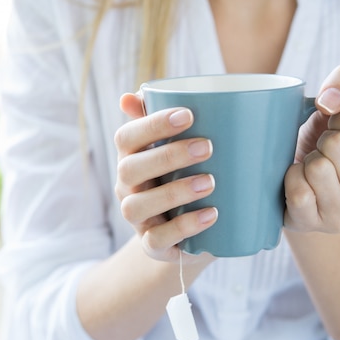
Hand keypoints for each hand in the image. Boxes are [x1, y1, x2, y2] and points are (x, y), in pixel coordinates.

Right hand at [114, 93, 217, 262]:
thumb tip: (133, 94)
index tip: (188, 114)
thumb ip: (167, 120)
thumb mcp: (183, 148)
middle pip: (130, 169)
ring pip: (137, 206)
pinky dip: (184, 227)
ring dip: (173, 192)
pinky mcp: (152, 245)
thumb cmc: (190, 176)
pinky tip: (212, 215)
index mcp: (132, 158)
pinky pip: (157, 239)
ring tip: (210, 183)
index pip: (127, 137)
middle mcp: (127, 187)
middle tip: (207, 147)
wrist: (197, 231)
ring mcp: (138, 219)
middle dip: (167, 156)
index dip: (152, 125)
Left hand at [284, 64, 339, 233]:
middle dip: (321, 141)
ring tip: (308, 170)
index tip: (335, 130)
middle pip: (337, 145)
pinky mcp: (311, 225)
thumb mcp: (337, 113)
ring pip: (317, 169)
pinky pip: (298, 190)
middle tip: (319, 153)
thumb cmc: (319, 147)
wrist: (294, 193)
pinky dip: (289, 179)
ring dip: (305, 161)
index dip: (339, 118)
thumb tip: (330, 100)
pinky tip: (295, 183)